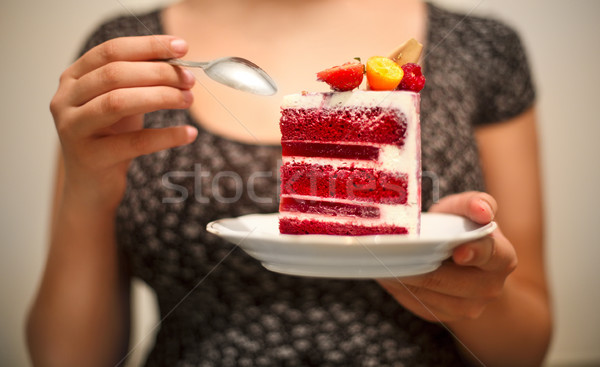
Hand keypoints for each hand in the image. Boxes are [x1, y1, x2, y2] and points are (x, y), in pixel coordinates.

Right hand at [50, 35, 196, 211]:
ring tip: (188, 100)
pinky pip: (134, 143)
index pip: (111, 51)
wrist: (91, 185)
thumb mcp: (121, 102)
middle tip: (189, 79)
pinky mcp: (90, 158)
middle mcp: (66, 99)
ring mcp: (73, 128)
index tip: (181, 47)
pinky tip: (188, 133)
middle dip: (158, 73)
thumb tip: (177, 60)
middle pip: (115, 74)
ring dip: (160, 97)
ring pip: (118, 103)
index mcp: (73, 78)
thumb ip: (139, 80)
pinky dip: (166, 136)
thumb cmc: (110, 137)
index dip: (148, 46)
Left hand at [377, 191, 517, 322]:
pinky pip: (416, 302)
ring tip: (385, 259)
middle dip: (421, 264)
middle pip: (449, 279)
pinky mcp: (443, 315)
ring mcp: (467, 307)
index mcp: (502, 258)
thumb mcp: (465, 209)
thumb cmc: (460, 227)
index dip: (473, 253)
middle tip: (394, 251)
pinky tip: (387, 271)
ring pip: (428, 293)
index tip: (457, 251)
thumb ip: (475, 203)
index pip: (490, 254)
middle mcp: (489, 287)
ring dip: (404, 277)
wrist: (459, 258)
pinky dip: (399, 287)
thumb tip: (482, 210)